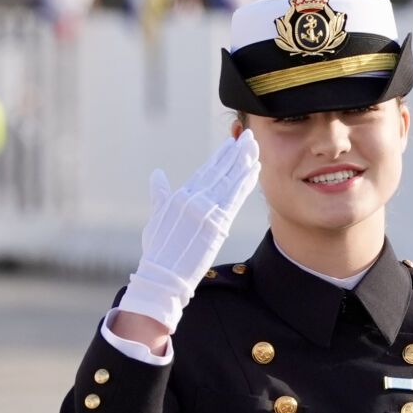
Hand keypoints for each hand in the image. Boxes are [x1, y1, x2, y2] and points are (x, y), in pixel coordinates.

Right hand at [120, 131, 260, 331]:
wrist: (163, 274)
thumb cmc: (158, 251)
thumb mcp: (157, 217)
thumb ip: (160, 194)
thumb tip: (157, 175)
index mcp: (181, 196)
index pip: (205, 171)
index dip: (220, 157)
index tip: (231, 144)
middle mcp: (194, 198)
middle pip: (219, 171)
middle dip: (235, 153)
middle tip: (249, 138)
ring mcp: (206, 210)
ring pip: (229, 180)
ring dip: (244, 163)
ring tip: (255, 148)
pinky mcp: (216, 223)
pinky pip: (235, 197)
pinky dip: (246, 182)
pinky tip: (255, 170)